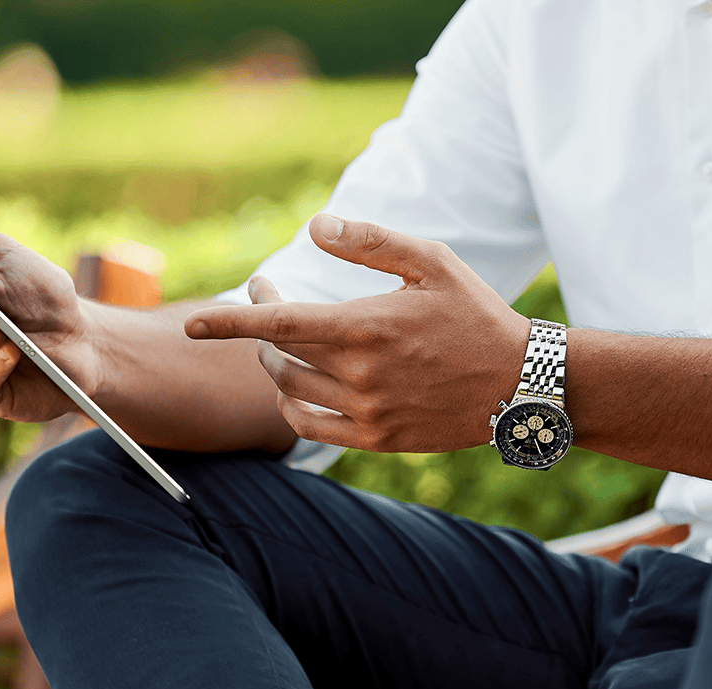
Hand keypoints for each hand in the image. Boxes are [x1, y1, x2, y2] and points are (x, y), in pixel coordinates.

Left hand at [184, 215, 527, 451]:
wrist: (519, 385)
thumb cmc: (476, 315)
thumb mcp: (432, 262)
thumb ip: (371, 242)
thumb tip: (315, 227)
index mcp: (365, 328)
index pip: (278, 323)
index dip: (228, 322)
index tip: (192, 323)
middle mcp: (360, 375)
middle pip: (279, 354)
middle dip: (260, 326)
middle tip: (270, 296)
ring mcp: (367, 413)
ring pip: (291, 390)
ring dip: (275, 364)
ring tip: (284, 340)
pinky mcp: (377, 439)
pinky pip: (310, 427)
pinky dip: (291, 407)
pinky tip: (294, 388)